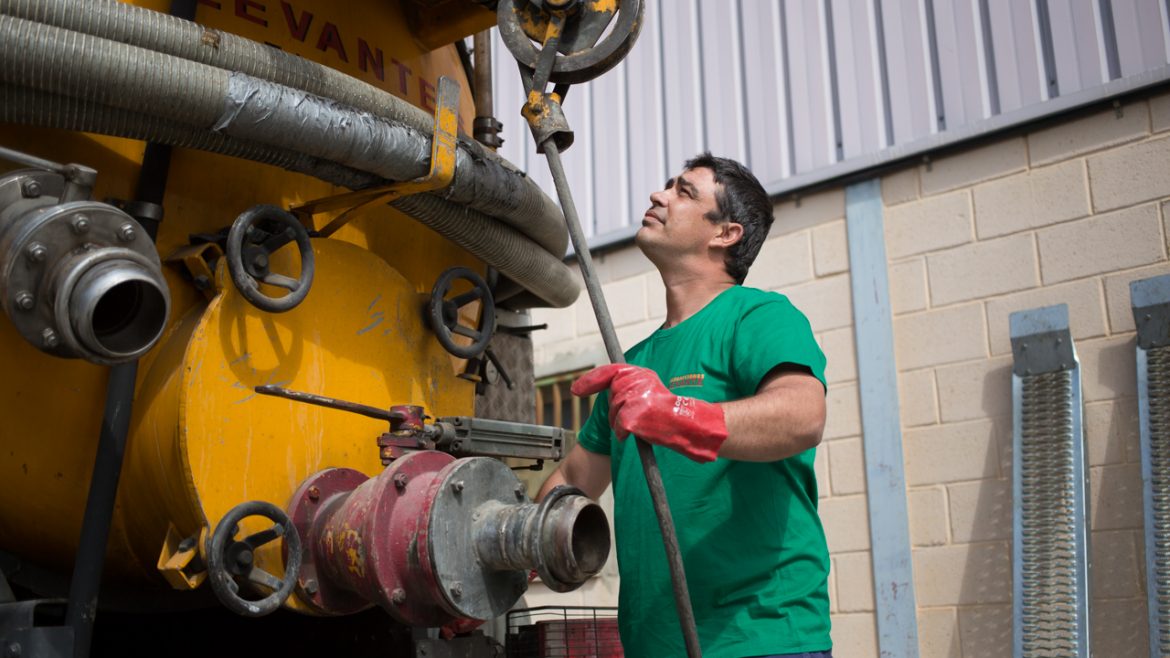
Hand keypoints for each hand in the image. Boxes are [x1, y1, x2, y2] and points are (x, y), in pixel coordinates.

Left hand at [571, 364, 727, 462]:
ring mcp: (633, 397)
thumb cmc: (668, 413)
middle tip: (632, 416)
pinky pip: (619, 427)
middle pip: (610, 396)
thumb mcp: (650, 391)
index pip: (609, 372)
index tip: (576, 390)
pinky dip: (624, 433)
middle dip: (614, 410)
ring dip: (620, 422)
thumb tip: (609, 390)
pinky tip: (638, 432)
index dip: (590, 381)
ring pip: (613, 412)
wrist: (686, 424)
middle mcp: (636, 381)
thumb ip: (630, 386)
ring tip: (641, 423)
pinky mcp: (632, 415)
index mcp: (640, 373)